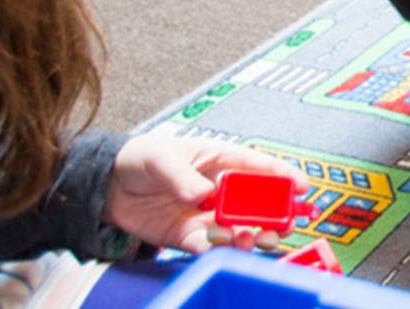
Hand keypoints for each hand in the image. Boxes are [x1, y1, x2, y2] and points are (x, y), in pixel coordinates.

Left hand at [104, 135, 309, 254]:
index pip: (259, 167)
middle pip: (257, 204)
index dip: (283, 176)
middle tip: (281, 225)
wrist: (107, 186)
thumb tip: (203, 195)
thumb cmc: (141, 158)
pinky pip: (208, 246)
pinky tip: (216, 248)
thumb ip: (183, 177)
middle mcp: (220, 190)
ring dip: (249, 236)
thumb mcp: (162, 159)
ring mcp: (206, 215)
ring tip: (251, 239)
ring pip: (238, 228)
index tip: (302, 186)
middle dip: (274, 216)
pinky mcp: (187, 236)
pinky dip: (215, 250)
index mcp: (221, 161)